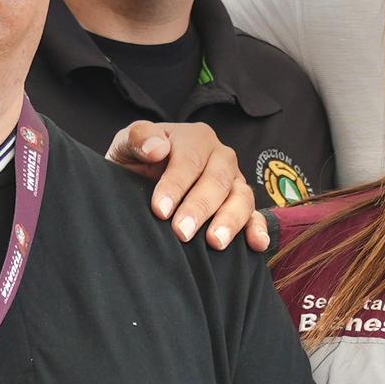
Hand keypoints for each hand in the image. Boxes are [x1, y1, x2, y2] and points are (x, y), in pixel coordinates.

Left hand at [115, 121, 268, 249]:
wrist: (141, 180)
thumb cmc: (136, 162)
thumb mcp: (127, 145)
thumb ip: (138, 138)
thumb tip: (156, 149)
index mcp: (195, 138)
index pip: (189, 160)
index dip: (175, 185)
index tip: (160, 210)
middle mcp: (220, 157)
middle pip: (218, 180)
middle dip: (200, 207)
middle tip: (182, 232)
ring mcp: (234, 181)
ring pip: (241, 197)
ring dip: (230, 220)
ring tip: (215, 242)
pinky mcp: (242, 205)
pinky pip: (255, 215)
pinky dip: (258, 229)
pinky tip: (256, 244)